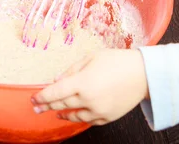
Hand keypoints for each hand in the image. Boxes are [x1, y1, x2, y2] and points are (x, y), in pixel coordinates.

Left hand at [31, 49, 148, 125]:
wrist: (144, 74)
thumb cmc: (119, 61)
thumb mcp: (92, 58)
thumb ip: (72, 70)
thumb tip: (57, 80)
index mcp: (83, 82)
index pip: (55, 93)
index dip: (42, 97)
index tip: (33, 99)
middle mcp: (89, 99)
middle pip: (61, 105)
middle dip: (46, 106)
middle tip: (36, 107)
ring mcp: (99, 110)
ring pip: (74, 116)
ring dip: (62, 113)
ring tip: (55, 112)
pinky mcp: (108, 117)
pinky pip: (88, 121)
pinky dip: (79, 118)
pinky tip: (73, 115)